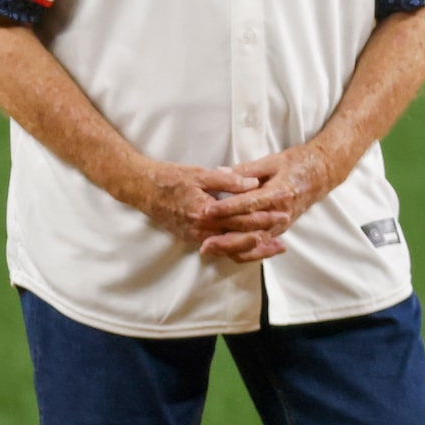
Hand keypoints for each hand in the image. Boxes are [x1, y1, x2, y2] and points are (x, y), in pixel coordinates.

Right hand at [121, 160, 280, 258]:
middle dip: (263, 240)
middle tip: (284, 243)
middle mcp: (200, 229)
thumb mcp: (200, 173)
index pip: (241, 218)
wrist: (140, 188)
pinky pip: (218, 248)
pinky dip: (235, 249)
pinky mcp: (191, 238)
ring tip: (272, 249)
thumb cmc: (169, 178)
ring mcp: (195, 236)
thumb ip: (228, 180)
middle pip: (238, 239)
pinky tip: (249, 248)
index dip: (264, 217)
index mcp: (205, 212)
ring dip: (251, 250)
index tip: (283, 214)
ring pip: (229, 249)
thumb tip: (254, 183)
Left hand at [195, 141, 346, 262]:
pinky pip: (262, 244)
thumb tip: (220, 172)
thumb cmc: (298, 163)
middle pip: (250, 228)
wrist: (323, 172)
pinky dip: (245, 251)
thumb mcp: (272, 161)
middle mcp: (281, 212)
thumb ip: (246, 170)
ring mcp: (282, 223)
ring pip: (255, 242)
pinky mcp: (282, 228)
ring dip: (232, 247)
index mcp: (279, 193)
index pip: (249, 204)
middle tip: (202, 238)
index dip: (227, 208)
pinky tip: (228, 253)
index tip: (207, 211)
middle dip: (225, 234)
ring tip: (211, 249)